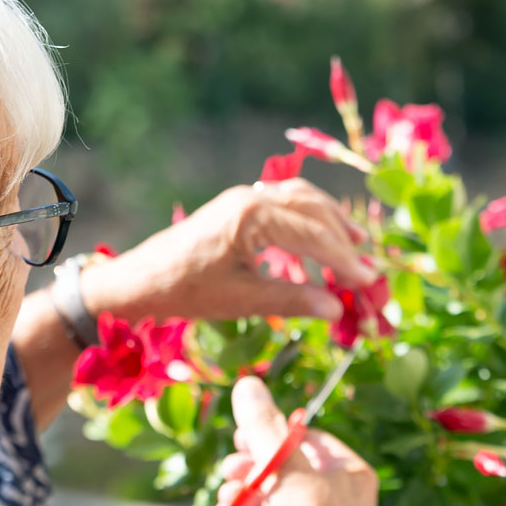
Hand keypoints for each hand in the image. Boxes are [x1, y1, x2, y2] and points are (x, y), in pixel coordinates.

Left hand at [80, 179, 374, 322]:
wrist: (138, 280)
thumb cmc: (185, 292)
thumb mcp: (241, 301)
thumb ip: (292, 300)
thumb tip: (336, 308)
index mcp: (252, 216)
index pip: (313, 234)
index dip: (344, 260)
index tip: (367, 282)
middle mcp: (251, 197)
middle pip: (313, 209)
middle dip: (343, 238)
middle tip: (367, 268)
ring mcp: (244, 198)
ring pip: (301, 200)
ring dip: (331, 222)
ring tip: (356, 245)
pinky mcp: (238, 207)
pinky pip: (284, 204)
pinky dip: (309, 220)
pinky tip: (319, 240)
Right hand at [217, 377, 377, 505]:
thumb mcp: (286, 466)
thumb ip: (264, 426)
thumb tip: (248, 384)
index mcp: (351, 473)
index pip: (309, 439)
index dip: (276, 434)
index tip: (248, 431)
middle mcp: (335, 497)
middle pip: (283, 467)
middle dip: (252, 467)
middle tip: (233, 463)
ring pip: (266, 495)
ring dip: (243, 494)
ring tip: (231, 495)